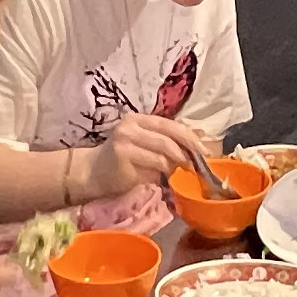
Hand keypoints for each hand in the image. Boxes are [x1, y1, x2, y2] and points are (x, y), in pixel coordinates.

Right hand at [86, 108, 210, 198]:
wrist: (92, 172)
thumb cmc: (123, 159)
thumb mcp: (144, 143)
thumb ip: (166, 140)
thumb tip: (199, 140)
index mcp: (138, 119)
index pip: (170, 125)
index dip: (190, 137)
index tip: (204, 151)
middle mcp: (130, 127)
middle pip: (168, 138)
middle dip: (187, 152)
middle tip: (196, 164)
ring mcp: (125, 143)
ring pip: (163, 155)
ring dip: (174, 166)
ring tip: (176, 171)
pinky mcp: (123, 160)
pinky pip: (153, 168)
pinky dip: (161, 174)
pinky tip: (158, 177)